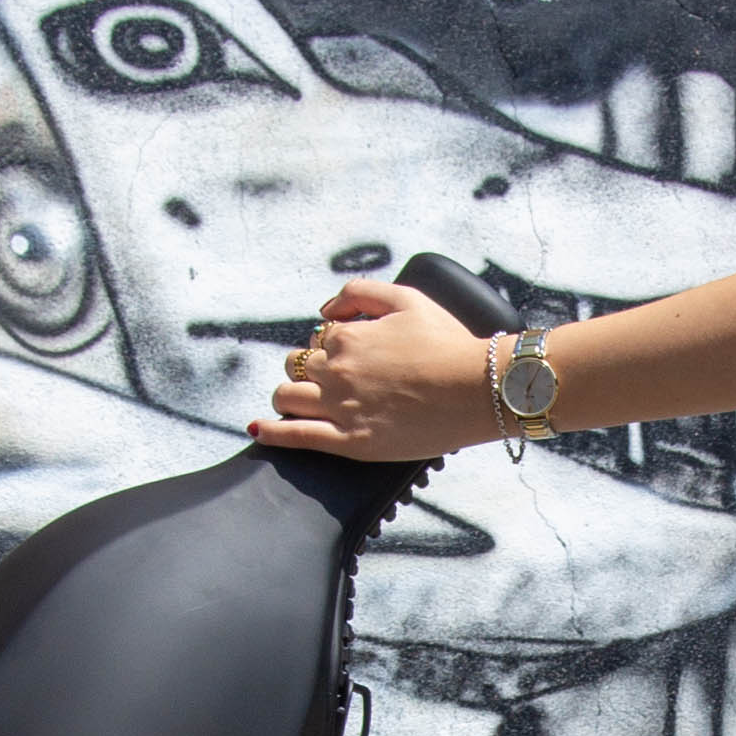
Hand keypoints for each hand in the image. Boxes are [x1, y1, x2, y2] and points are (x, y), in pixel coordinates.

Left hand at [246, 280, 501, 462]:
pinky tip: (258, 429)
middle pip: (297, 368)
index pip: (317, 339)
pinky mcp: (349, 442)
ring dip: (288, 396)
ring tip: (298, 402)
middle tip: (332, 381)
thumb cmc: (449, 344)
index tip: (349, 357)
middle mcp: (335, 370)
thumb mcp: (407, 298)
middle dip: (308, 371)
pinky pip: (295, 436)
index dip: (330, 347)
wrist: (477, 389)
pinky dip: (270, 432)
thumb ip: (359, 293)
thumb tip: (325, 309)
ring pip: (287, 398)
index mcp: (346, 337)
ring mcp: (339, 407)